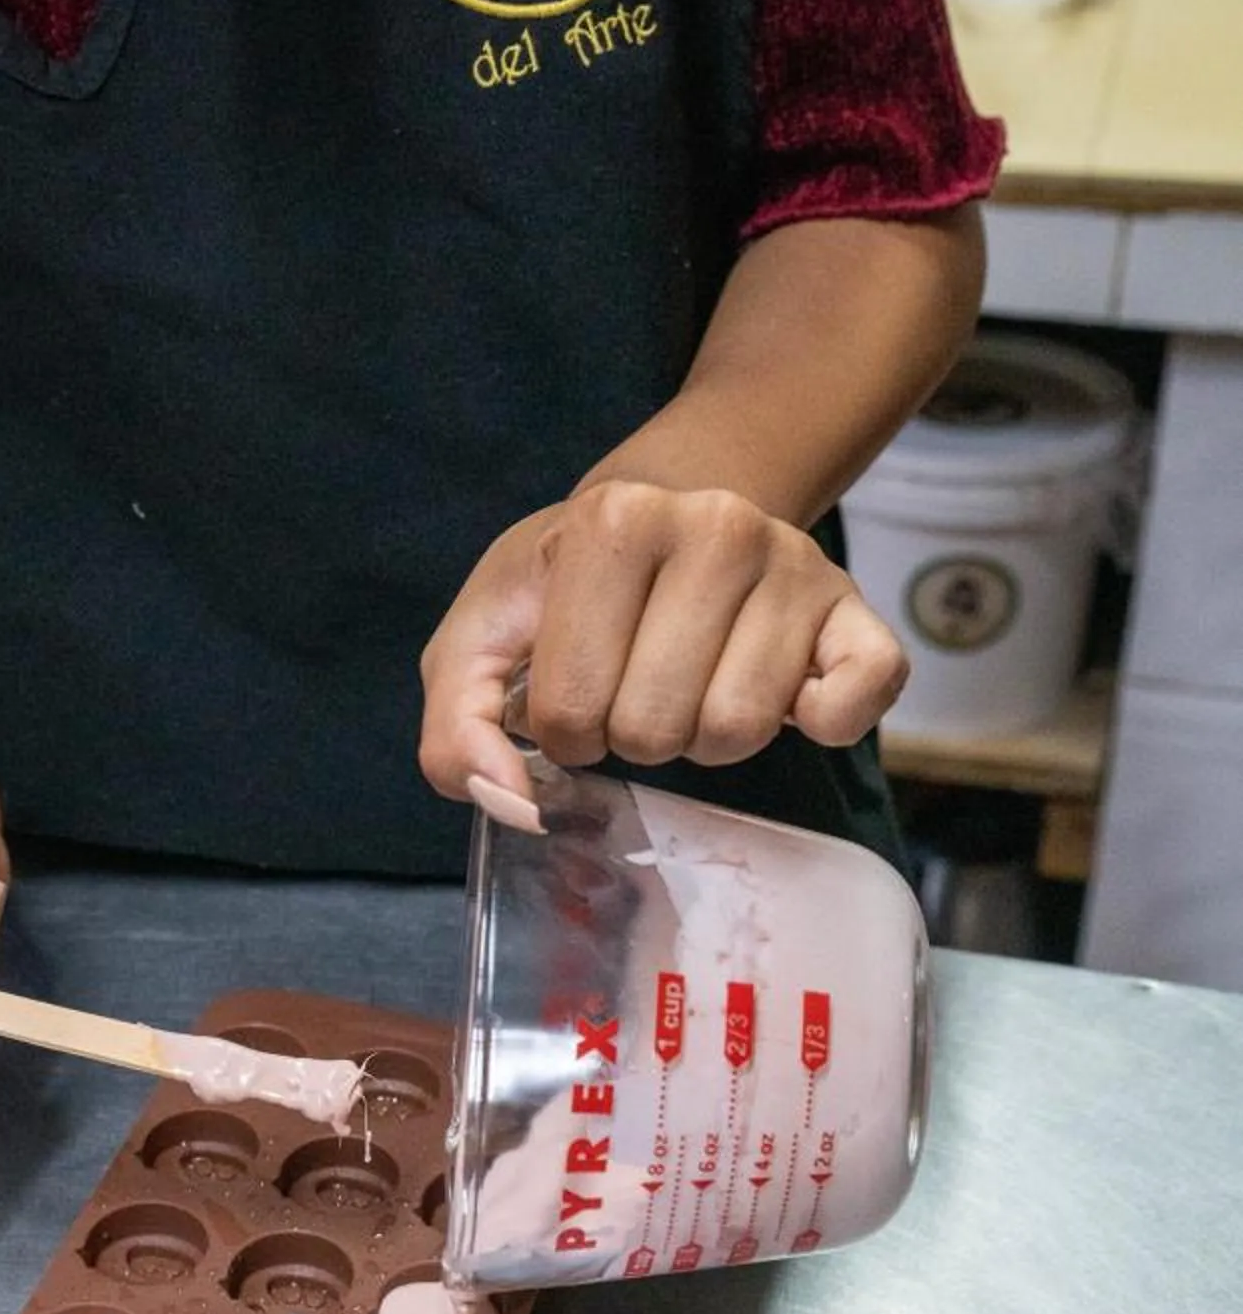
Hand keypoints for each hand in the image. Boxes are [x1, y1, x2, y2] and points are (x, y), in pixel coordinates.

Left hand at [419, 482, 907, 814]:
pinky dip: (820, 724)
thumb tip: (505, 799)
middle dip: (632, 735)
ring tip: (692, 687)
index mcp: (614, 520)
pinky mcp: (857, 611)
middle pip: (655, 727)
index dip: (564, 727)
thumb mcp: (484, 634)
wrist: (667, 514)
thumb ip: (457, 724)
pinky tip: (784, 697)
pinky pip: (856, 703)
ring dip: (704, 739)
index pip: (570, 709)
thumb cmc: (568, 586)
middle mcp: (715, 526)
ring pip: (739, 730)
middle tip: (636, 688)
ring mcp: (795, 564)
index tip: (577, 685)